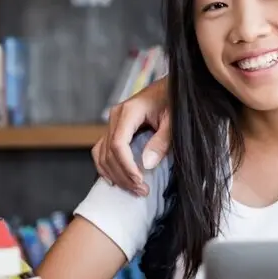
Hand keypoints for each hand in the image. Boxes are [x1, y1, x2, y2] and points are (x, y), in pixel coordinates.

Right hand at [91, 78, 170, 195]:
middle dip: (123, 175)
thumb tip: (146, 164)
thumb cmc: (175, 100)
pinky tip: (115, 181)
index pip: (118, 144)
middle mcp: (116, 116)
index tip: (139, 181)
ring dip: (115, 175)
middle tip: (141, 191)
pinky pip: (102, 151)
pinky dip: (105, 167)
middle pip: (109, 153)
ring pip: (102, 154)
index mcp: (129, 111)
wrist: (173, 87)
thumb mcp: (174, 120)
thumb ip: (162, 141)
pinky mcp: (115, 129)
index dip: (126, 166)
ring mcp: (113, 122)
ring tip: (134, 189)